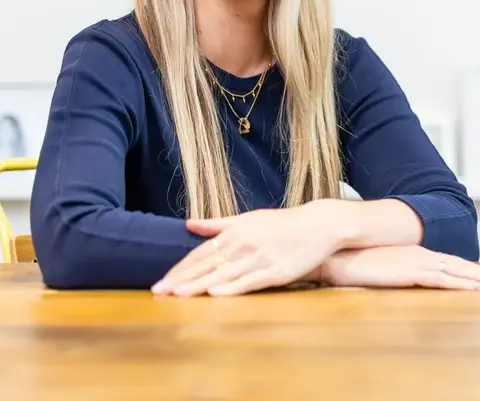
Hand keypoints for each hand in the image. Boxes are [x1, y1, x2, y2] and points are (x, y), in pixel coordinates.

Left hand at [151, 204, 338, 296]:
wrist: (318, 224)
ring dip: (199, 285)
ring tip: (178, 295)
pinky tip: (216, 293)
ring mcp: (259, 257)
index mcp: (234, 232)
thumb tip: (189, 224)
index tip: (161, 281)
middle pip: (206, 264)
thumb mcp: (247, 219)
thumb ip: (216, 224)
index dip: (180, 267)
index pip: (200, 253)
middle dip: (181, 278)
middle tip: (158, 291)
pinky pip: (249, 280)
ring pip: (223, 273)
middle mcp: (242, 244)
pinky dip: (232, 287)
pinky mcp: (275, 271)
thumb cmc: (281, 224)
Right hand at [320, 246, 479, 290]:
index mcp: (410, 252)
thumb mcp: (373, 263)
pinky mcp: (409, 272)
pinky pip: (442, 280)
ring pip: (454, 272)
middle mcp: (417, 254)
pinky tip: (473, 289)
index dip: (462, 268)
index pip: (444, 261)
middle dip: (473, 274)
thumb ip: (385, 266)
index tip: (476, 275)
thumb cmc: (349, 258)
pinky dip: (460, 285)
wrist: (336, 250)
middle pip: (455, 265)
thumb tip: (388, 271)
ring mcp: (415, 262)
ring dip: (473, 279)